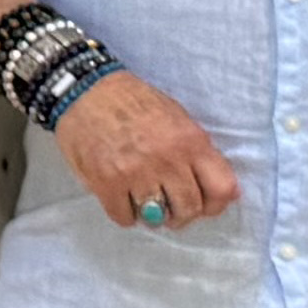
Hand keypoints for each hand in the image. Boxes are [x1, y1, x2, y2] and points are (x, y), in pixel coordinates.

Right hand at [53, 72, 240, 231]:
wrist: (84, 89)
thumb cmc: (133, 102)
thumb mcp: (177, 117)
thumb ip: (197, 152)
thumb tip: (215, 190)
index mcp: (191, 142)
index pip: (223, 190)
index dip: (214, 204)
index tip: (201, 202)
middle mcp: (168, 160)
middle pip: (190, 209)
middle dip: (180, 213)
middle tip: (168, 205)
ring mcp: (136, 173)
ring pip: (158, 218)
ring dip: (151, 214)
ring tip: (142, 200)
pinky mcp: (106, 182)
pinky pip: (124, 218)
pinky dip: (124, 213)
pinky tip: (120, 198)